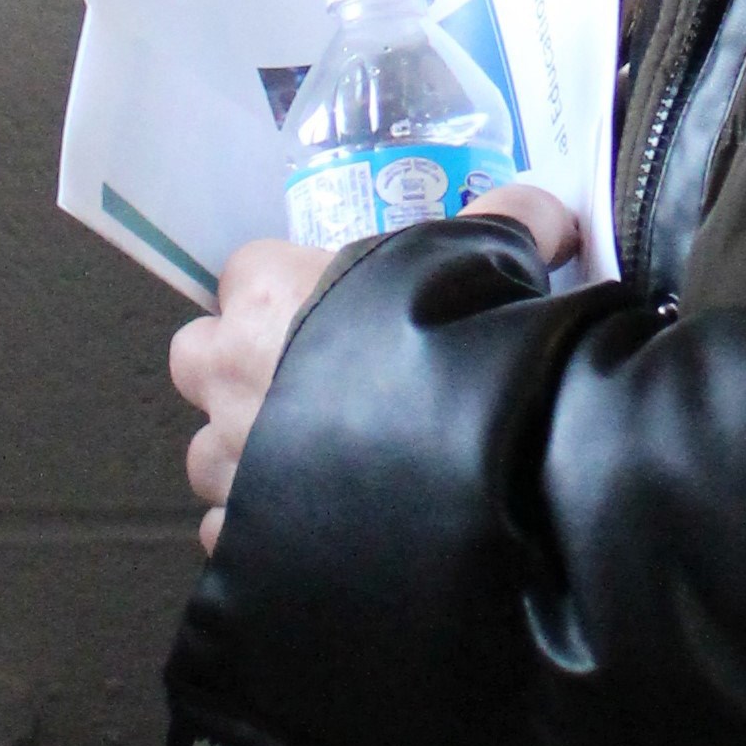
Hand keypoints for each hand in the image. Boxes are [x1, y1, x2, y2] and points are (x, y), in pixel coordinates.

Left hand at [168, 182, 578, 552]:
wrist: (478, 465)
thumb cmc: (462, 344)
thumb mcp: (492, 258)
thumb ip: (506, 223)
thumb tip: (544, 211)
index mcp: (270, 293)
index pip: (246, 271)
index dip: (289, 288)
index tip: (334, 308)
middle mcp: (230, 371)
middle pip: (201, 359)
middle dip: (237, 370)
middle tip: (306, 383)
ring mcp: (231, 459)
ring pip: (209, 452)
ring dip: (248, 456)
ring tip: (316, 466)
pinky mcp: (243, 535)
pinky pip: (230, 529)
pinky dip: (260, 529)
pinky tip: (314, 531)